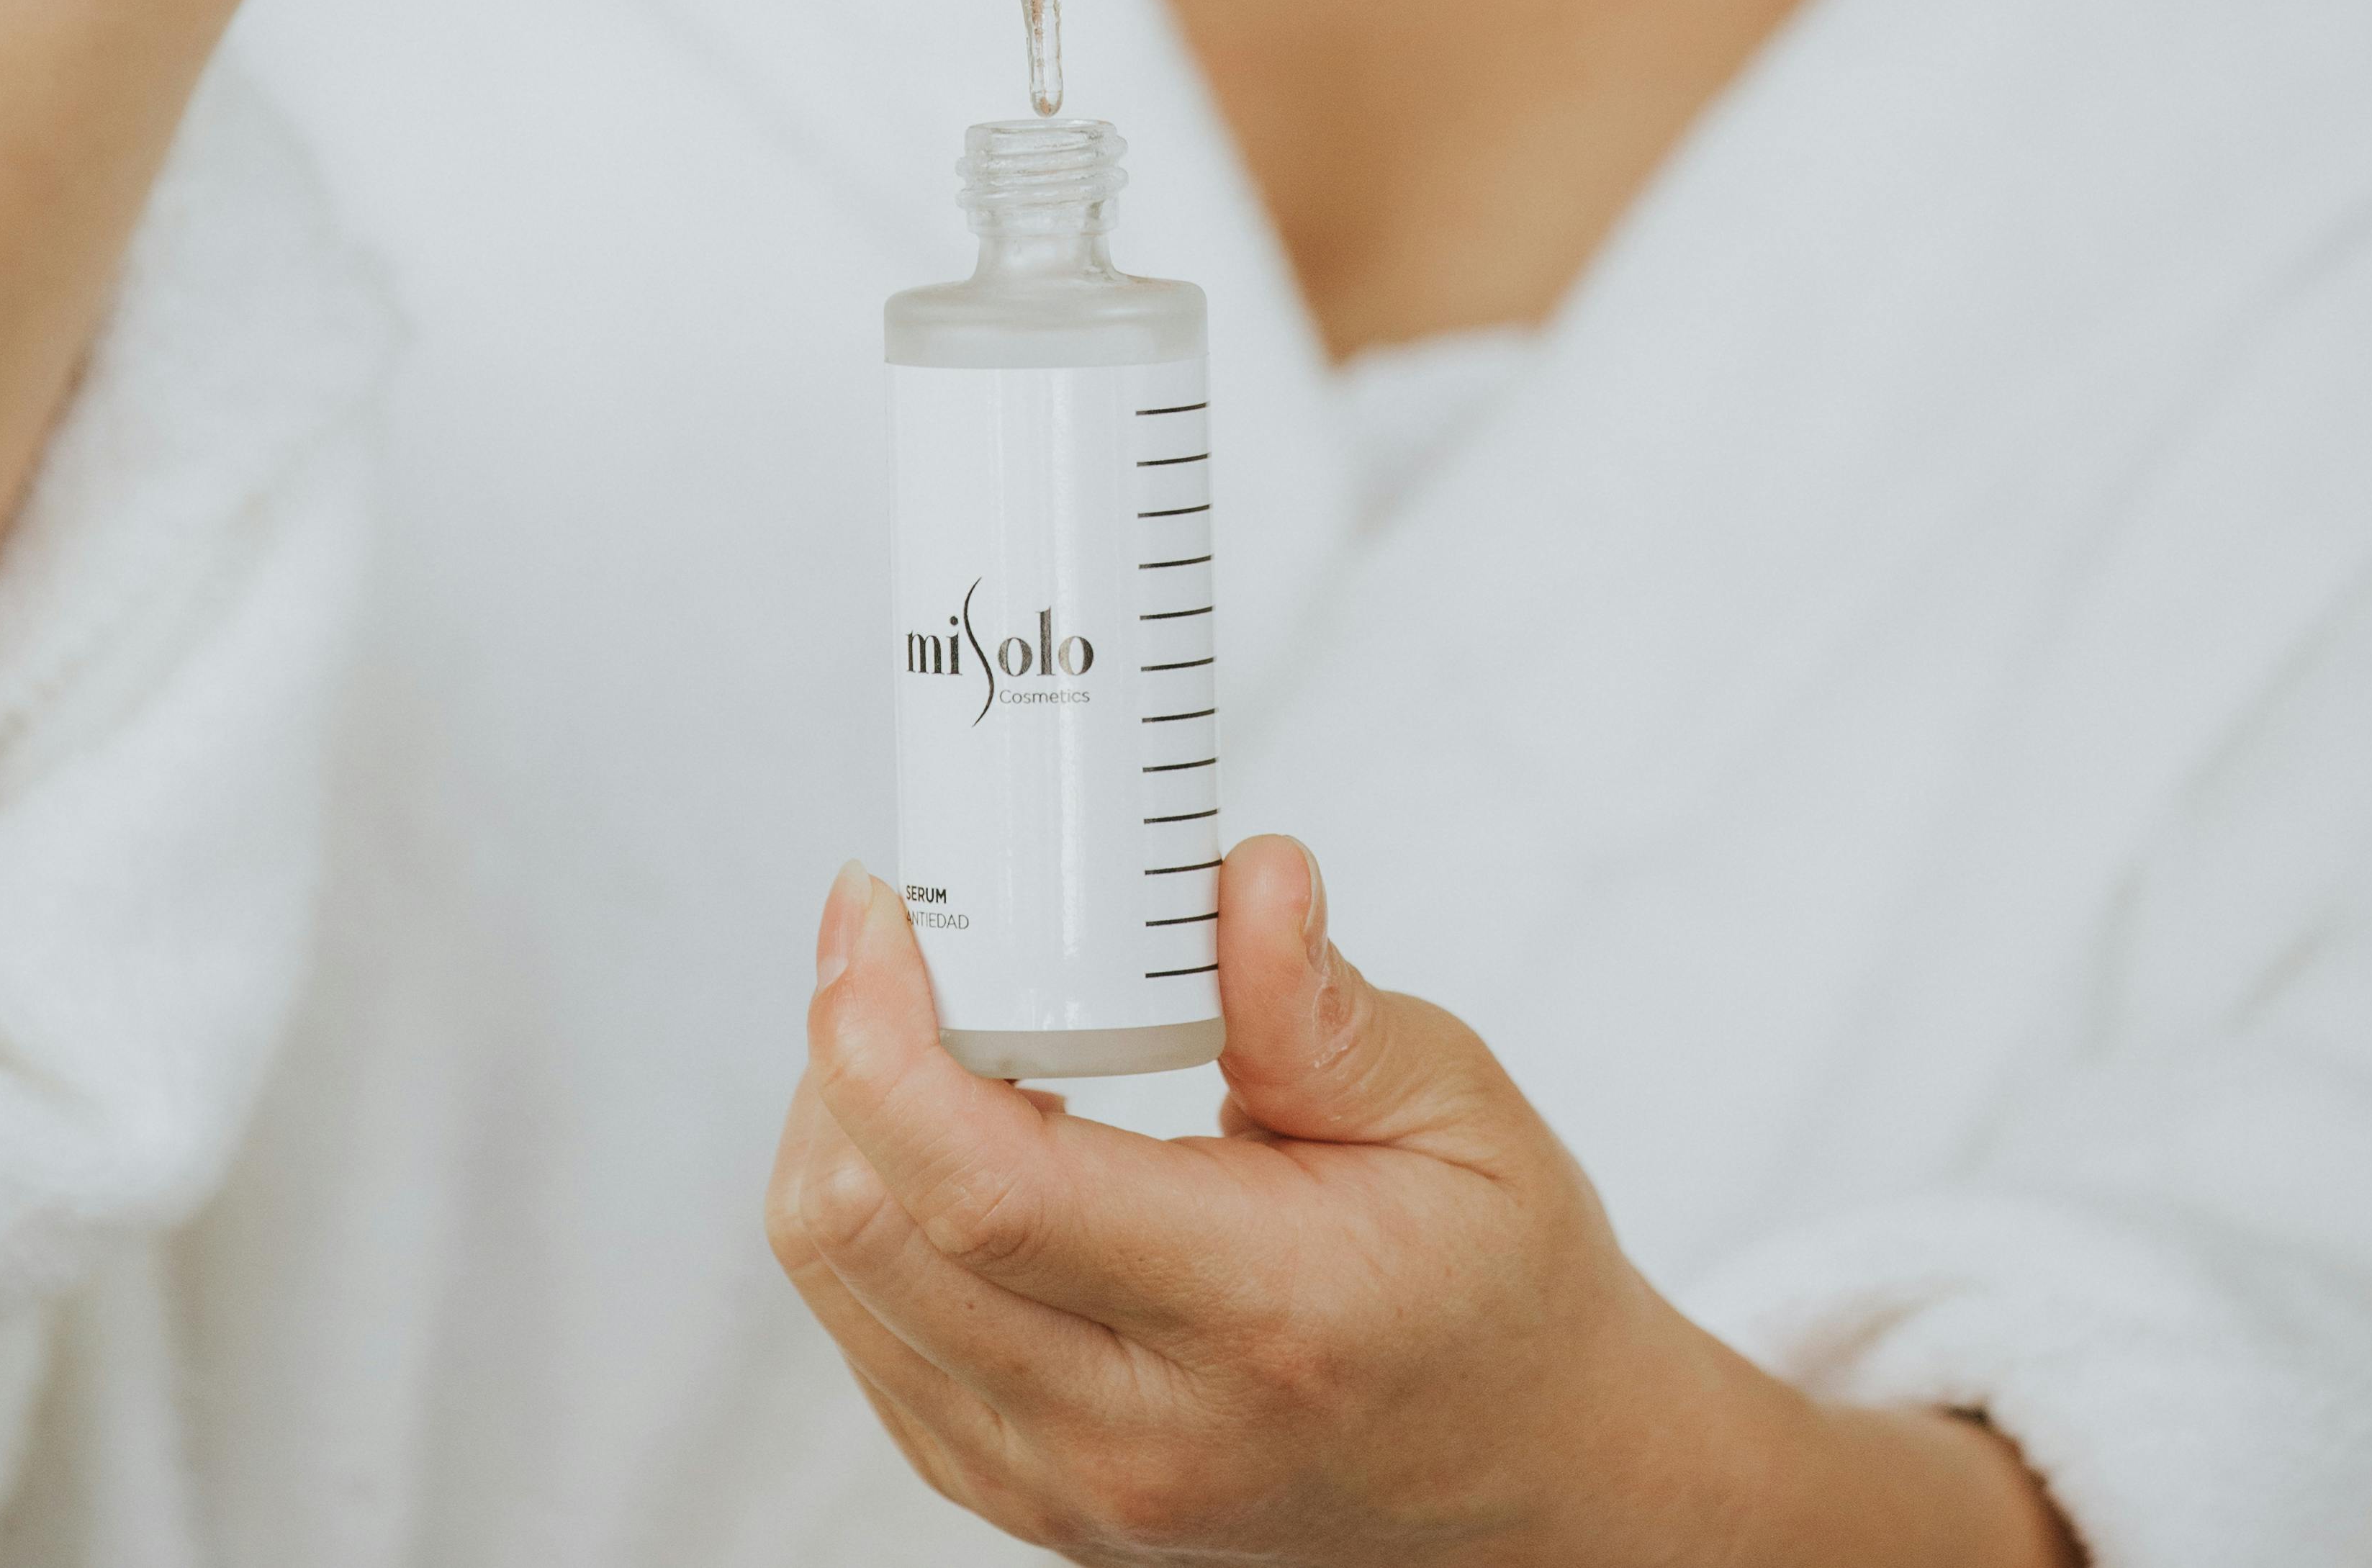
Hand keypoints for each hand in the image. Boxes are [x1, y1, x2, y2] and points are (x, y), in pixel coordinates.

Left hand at [768, 837, 2079, 1566]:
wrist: (1529, 1479)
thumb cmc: (1499, 1283)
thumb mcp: (1457, 1108)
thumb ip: (1322, 1008)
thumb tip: (1243, 878)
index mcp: (1258, 1318)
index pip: (987, 1192)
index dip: (881, 1036)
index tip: (874, 908)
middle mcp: (1138, 1432)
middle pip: (873, 1240)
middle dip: (842, 1056)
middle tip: (898, 933)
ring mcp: (1066, 1485)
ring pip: (848, 1292)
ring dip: (843, 1130)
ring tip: (919, 1016)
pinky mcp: (1025, 1494)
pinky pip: (877, 1343)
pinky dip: (871, 1215)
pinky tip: (939, 1126)